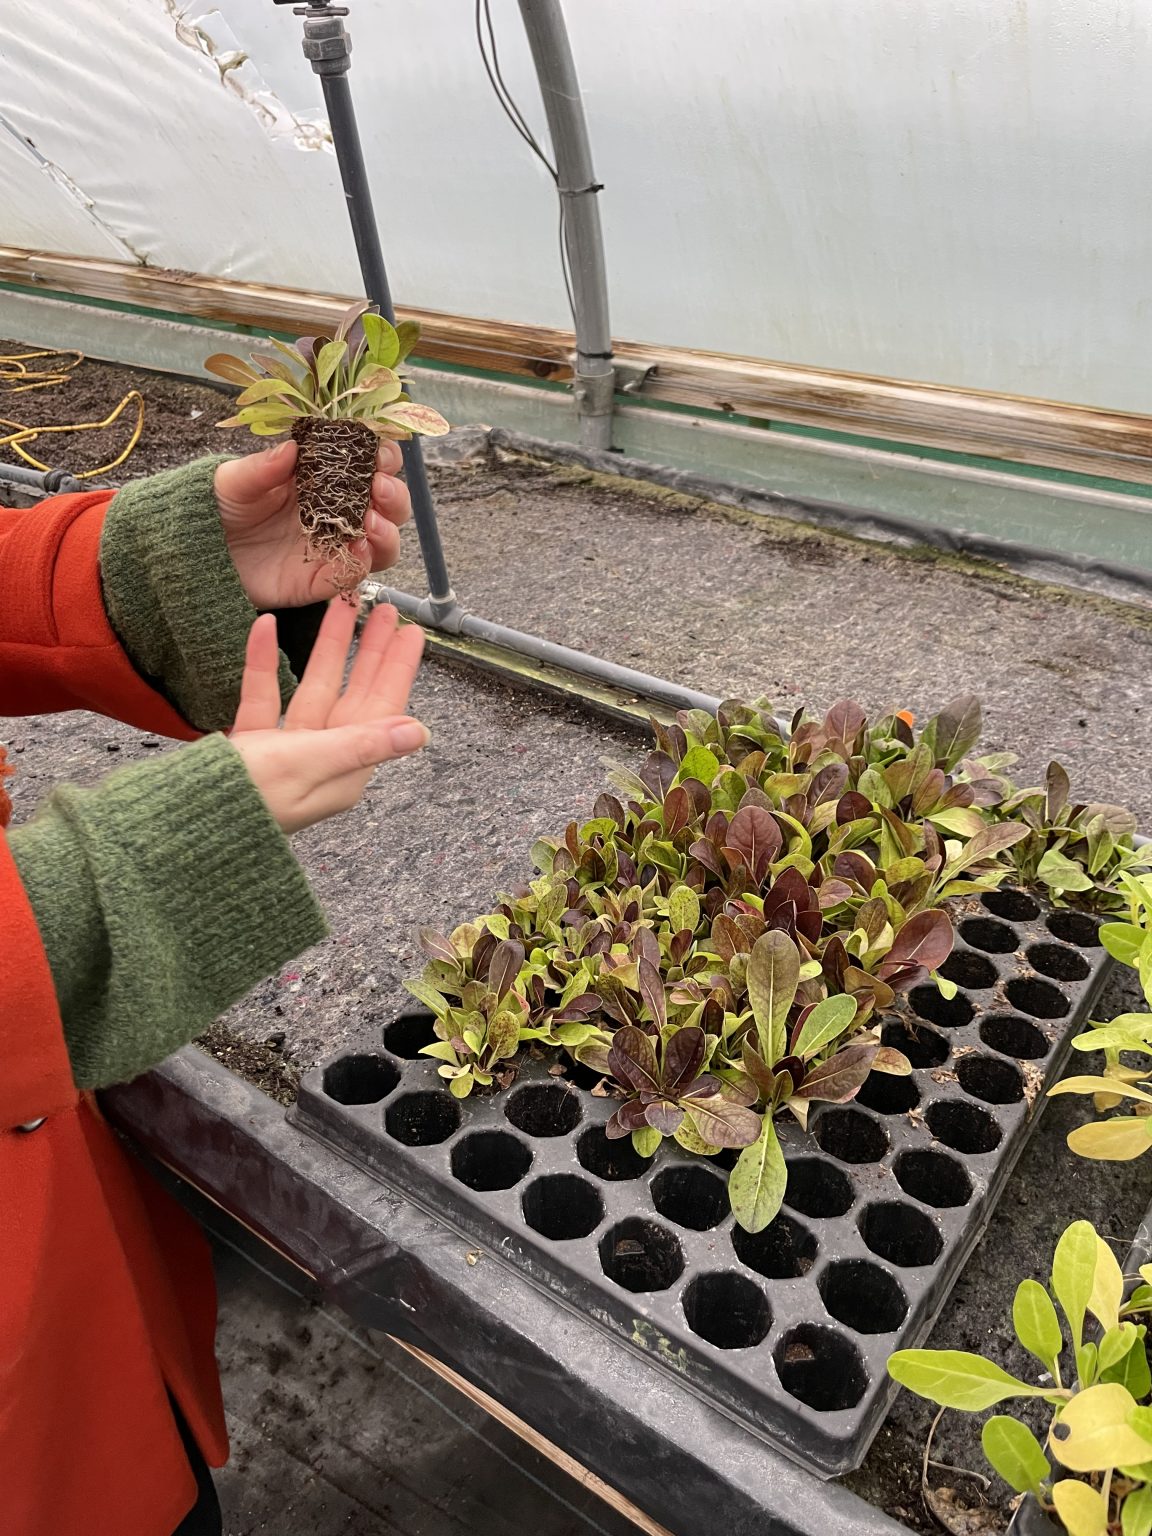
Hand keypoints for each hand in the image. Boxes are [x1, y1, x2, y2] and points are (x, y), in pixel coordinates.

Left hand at [214, 438, 410, 609]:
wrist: (202, 554)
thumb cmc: (223, 508)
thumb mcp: (235, 481)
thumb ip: (262, 467)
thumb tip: (291, 448)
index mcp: (327, 478)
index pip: (370, 464)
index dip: (384, 457)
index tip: (378, 454)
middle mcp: (340, 512)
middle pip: (389, 505)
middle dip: (394, 495)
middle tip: (379, 489)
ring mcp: (336, 547)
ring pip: (384, 543)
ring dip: (387, 531)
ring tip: (371, 523)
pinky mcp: (325, 579)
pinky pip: (357, 574)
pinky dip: (365, 562)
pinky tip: (357, 549)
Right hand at [229, 599, 426, 834]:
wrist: (186, 823)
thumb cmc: (252, 799)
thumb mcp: (314, 763)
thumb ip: (365, 743)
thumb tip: (420, 733)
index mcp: (346, 769)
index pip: (381, 709)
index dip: (396, 669)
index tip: (411, 632)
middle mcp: (324, 758)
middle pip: (353, 694)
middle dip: (368, 650)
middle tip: (382, 610)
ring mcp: (287, 750)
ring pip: (314, 687)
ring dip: (326, 647)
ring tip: (338, 607)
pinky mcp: (252, 743)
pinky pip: (264, 695)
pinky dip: (263, 663)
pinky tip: (264, 628)